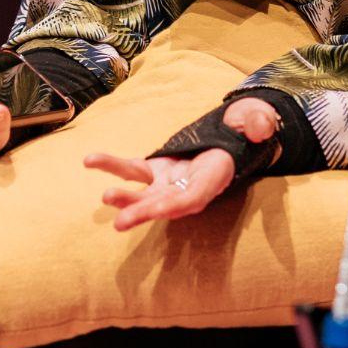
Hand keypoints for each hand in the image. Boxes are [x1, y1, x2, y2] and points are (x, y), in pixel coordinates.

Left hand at [82, 96, 279, 228]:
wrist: (230, 137)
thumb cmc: (245, 130)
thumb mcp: (256, 123)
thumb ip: (257, 124)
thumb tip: (258, 125)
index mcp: (212, 180)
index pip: (192, 199)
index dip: (176, 205)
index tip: (164, 210)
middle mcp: (186, 188)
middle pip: (163, 205)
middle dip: (144, 213)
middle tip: (121, 223)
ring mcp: (168, 183)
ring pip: (143, 193)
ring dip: (124, 198)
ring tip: (104, 198)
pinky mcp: (155, 171)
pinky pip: (130, 171)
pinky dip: (110, 166)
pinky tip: (89, 161)